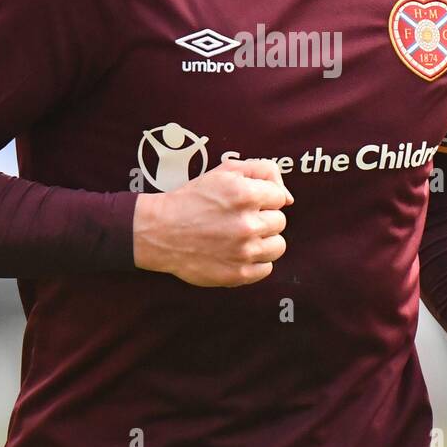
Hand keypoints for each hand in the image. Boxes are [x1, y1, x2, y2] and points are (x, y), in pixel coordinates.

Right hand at [133, 157, 293, 286]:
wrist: (159, 231)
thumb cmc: (193, 198)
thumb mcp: (224, 171)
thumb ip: (262, 171)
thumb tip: (288, 198)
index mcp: (245, 194)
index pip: (279, 197)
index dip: (263, 198)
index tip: (246, 203)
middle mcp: (247, 224)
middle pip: (280, 221)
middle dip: (263, 218)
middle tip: (239, 219)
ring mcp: (243, 252)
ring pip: (279, 246)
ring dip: (264, 240)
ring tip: (242, 237)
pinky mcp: (238, 274)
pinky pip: (266, 268)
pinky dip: (255, 261)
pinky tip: (238, 253)